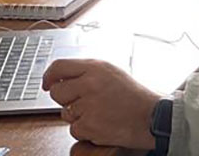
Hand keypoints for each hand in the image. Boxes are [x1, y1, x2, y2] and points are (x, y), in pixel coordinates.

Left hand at [42, 59, 159, 149]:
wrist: (151, 116)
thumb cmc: (133, 96)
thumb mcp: (111, 73)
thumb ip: (87, 72)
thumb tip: (60, 77)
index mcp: (95, 67)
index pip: (58, 66)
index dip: (48, 76)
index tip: (47, 83)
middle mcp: (90, 83)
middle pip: (57, 92)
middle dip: (66, 100)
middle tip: (84, 102)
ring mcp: (88, 104)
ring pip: (64, 113)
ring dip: (77, 116)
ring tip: (99, 112)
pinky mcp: (89, 125)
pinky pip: (74, 130)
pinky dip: (85, 130)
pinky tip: (102, 123)